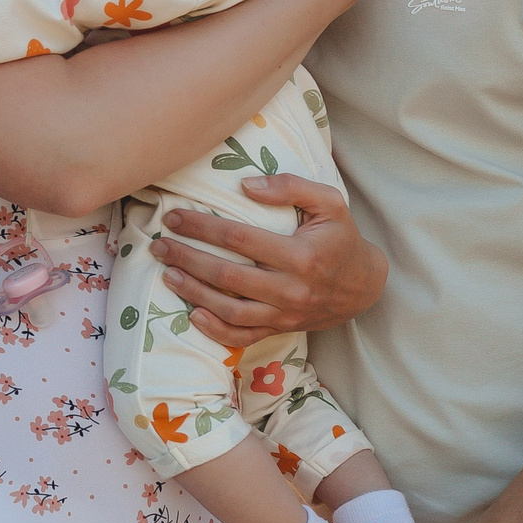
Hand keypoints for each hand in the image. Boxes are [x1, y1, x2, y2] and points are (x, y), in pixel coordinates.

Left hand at [156, 175, 384, 345]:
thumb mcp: (329, 203)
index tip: (173, 217)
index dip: (202, 227)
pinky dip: (216, 331)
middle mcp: (291, 289)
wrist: (364, 285)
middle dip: (187, 259)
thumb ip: (291, 187)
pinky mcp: (282, 330)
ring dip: (193, 293)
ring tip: (167, 274)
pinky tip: (193, 314)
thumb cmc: (341, 238)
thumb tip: (245, 185)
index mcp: (301, 255)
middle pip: (227, 276)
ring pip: (230, 310)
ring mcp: (285, 314)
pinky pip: (244, 337)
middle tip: (159, 245)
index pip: (239, 238)